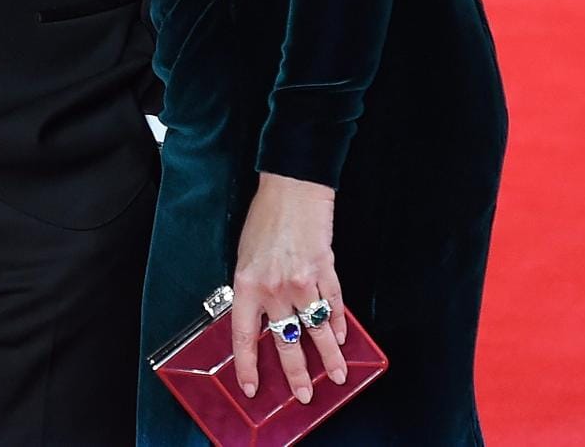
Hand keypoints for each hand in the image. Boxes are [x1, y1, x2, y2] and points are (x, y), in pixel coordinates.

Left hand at [229, 172, 348, 403]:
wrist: (291, 190)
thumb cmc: (264, 221)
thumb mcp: (245, 257)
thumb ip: (253, 290)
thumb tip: (263, 320)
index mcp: (247, 285)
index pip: (244, 336)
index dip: (248, 365)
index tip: (251, 387)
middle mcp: (274, 288)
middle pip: (285, 341)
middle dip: (296, 373)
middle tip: (303, 395)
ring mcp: (302, 282)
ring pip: (316, 330)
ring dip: (328, 357)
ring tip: (338, 376)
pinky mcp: (326, 271)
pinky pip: (333, 306)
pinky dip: (337, 325)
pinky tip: (340, 339)